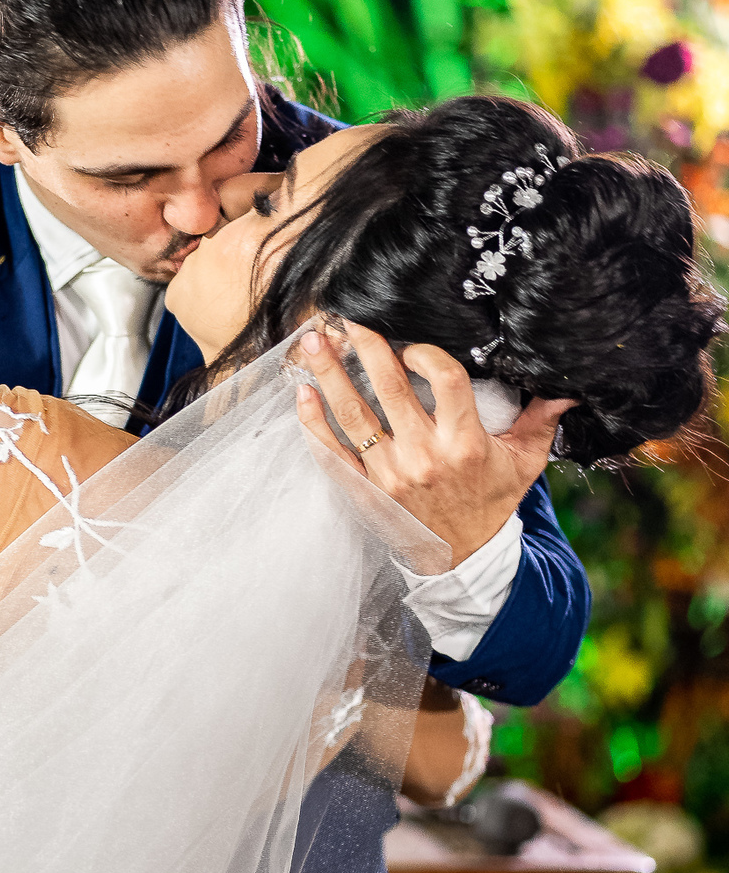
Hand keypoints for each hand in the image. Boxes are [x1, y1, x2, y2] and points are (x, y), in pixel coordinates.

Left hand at [294, 320, 574, 565]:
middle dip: (366, 346)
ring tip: (312, 342)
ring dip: (329, 376)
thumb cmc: (492, 500)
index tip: (412, 340)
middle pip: (389, 388)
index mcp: (465, 443)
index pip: (445, 381)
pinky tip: (302, 394)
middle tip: (347, 314)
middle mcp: (424, 456)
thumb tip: (570, 387)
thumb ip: (541, 420)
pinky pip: (333, 453)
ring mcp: (390, 474)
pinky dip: (314, 424)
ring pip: (353, 416)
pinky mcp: (366, 490)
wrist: (463, 558)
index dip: (426, 353)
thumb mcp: (525, 462)